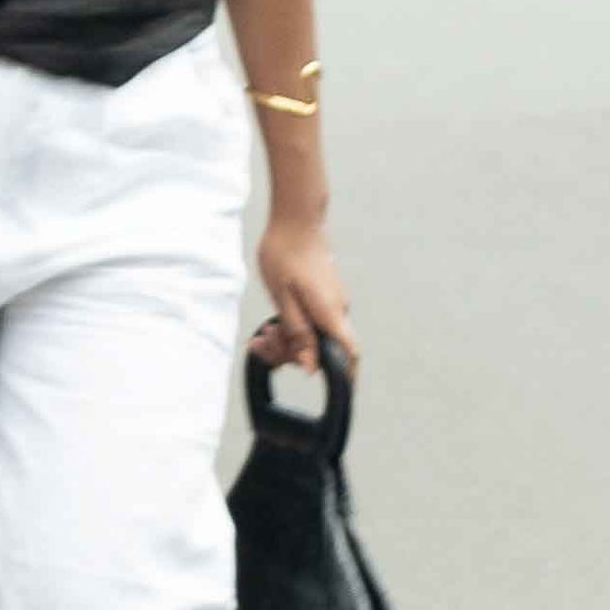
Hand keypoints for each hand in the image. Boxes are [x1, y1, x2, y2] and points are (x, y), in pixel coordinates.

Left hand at [252, 218, 353, 372]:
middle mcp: (337, 309)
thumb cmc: (285, 252)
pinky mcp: (325, 294)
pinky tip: (273, 322)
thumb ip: (299, 333)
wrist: (295, 217)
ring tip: (260, 335)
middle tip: (262, 345)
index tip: (334, 393)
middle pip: (324, 349)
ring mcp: (332, 301)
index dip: (347, 377)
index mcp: (329, 313)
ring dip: (288, 340)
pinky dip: (293, 326)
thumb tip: (312, 368)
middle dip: (292, 354)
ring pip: (315, 334)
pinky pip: (313, 320)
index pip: (349, 355)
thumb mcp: (283, 297)